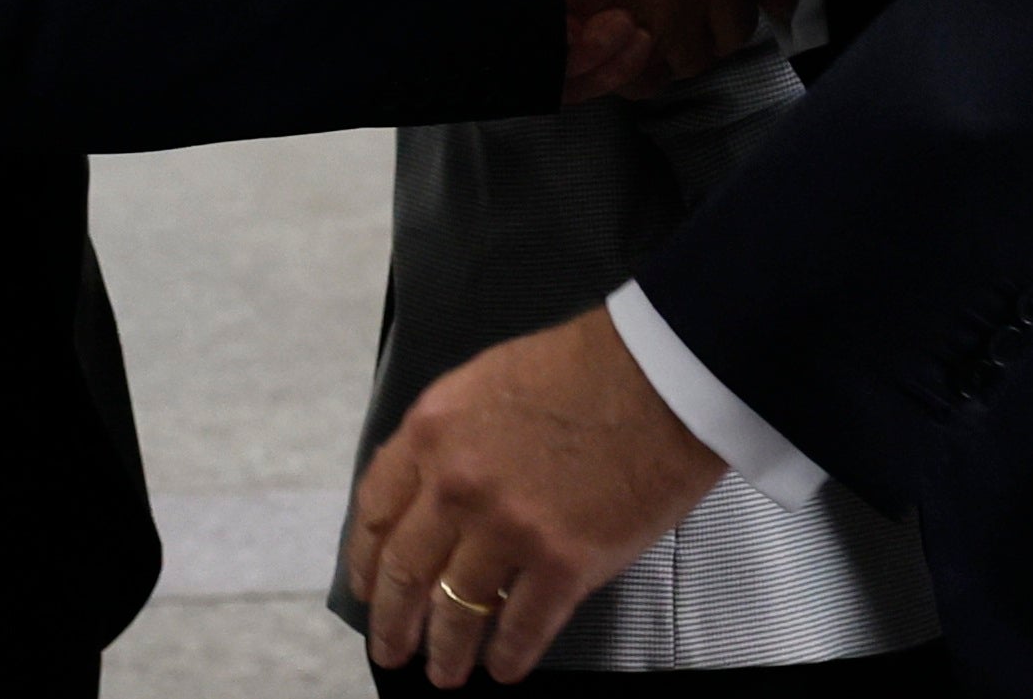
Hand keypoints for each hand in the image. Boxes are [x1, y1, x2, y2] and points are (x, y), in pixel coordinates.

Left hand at [344, 304, 726, 686]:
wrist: (666, 371)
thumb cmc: (591, 364)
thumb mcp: (492, 381)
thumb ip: (454, 438)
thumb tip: (436, 494)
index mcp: (433, 430)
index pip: (375, 510)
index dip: (366, 560)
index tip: (369, 587)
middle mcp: (456, 484)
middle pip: (405, 570)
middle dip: (394, 621)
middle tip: (391, 649)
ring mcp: (507, 528)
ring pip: (457, 610)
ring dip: (447, 651)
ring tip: (445, 673)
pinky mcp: (563, 564)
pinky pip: (521, 628)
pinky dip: (509, 656)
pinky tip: (505, 667)